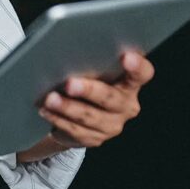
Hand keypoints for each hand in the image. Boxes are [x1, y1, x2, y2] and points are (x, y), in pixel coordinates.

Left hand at [38, 51, 154, 147]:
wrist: (81, 115)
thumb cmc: (88, 81)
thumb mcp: (94, 70)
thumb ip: (91, 62)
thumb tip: (68, 50)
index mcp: (131, 84)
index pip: (142, 74)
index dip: (137, 67)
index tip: (127, 57)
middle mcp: (126, 105)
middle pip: (110, 98)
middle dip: (89, 90)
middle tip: (69, 84)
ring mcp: (112, 125)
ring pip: (89, 117)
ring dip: (67, 107)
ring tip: (49, 98)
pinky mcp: (96, 138)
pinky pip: (76, 130)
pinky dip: (59, 119)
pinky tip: (47, 110)